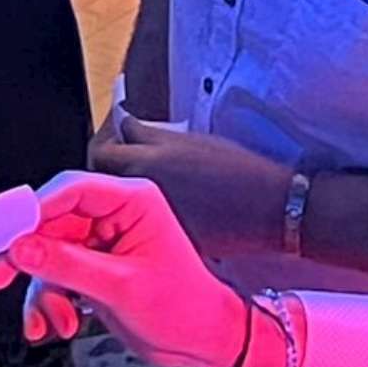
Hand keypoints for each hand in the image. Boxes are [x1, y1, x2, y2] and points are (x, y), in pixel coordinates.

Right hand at [0, 169, 249, 366]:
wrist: (203, 341)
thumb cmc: (185, 307)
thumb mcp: (121, 287)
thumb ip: (66, 266)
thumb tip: (21, 248)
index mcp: (133, 202)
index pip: (71, 190)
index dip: (33, 210)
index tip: (4, 235)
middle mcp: (115, 216)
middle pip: (50, 222)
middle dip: (28, 258)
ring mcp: (102, 243)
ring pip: (46, 253)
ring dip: (41, 290)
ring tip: (52, 319)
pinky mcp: (93, 268)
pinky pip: (54, 275)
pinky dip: (48, 301)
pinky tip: (54, 323)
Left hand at [91, 112, 291, 257]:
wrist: (266, 208)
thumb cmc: (236, 170)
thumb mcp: (189, 140)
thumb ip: (148, 133)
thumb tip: (124, 125)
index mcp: (144, 164)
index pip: (100, 151)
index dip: (106, 139)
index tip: (117, 133)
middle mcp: (139, 196)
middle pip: (102, 180)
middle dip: (108, 166)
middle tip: (124, 154)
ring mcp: (148, 221)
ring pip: (117, 204)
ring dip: (121, 190)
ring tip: (142, 179)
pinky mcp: (162, 241)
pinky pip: (137, 224)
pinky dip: (139, 214)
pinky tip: (158, 204)